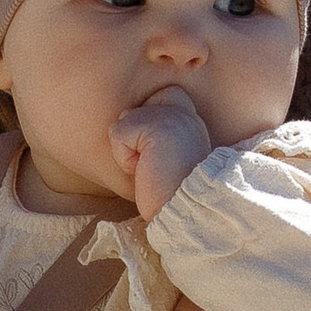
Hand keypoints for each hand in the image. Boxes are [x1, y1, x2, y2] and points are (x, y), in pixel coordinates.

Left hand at [108, 87, 211, 222]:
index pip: (164, 95)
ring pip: (124, 120)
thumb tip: (125, 120)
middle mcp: (186, 114)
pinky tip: (143, 170)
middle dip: (133, 140)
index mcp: (192, 123)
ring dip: (127, 151)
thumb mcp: (167, 159)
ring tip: (150, 169)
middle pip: (135, 111)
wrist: (186, 215)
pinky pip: (118, 133)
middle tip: (154, 165)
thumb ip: (154, 135)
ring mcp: (173, 117)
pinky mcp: (157, 127)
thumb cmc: (170, 196)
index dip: (148, 121)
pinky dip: (123, 157)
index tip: (158, 154)